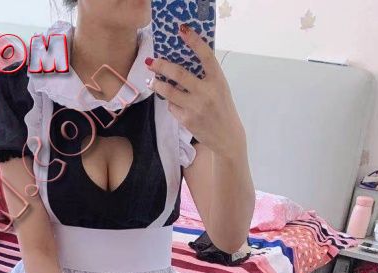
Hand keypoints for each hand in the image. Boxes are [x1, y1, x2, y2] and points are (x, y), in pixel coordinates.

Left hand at [146, 25, 245, 156]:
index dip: (193, 41)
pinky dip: (171, 103)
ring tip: (152, 81)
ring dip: (157, 85)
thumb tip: (181, 62)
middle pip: (179, 74)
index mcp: (218, 79)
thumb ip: (206, 76)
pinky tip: (174, 103)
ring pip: (169, 91)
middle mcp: (207, 92)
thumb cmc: (222, 108)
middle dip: (161, 66)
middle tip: (151, 62)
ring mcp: (196, 107)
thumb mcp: (220, 88)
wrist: (226, 137)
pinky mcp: (187, 120)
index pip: (205, 55)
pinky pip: (172, 106)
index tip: (182, 30)